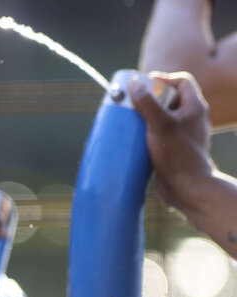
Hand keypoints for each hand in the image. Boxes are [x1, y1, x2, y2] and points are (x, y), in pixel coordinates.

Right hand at [129, 72, 216, 213]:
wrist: (187, 188)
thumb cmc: (177, 155)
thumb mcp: (160, 125)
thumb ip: (147, 103)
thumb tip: (134, 83)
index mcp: (195, 108)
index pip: (182, 81)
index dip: (163, 79)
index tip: (144, 86)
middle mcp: (192, 119)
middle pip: (171, 99)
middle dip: (151, 99)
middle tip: (133, 104)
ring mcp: (184, 135)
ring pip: (164, 118)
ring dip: (147, 117)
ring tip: (130, 122)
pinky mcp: (175, 150)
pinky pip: (160, 134)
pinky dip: (148, 134)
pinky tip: (135, 141)